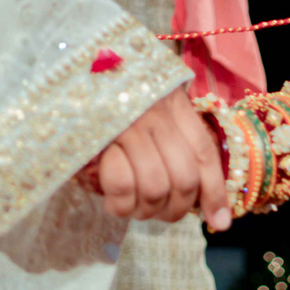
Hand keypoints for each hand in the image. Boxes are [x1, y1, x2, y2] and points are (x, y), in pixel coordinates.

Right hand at [89, 89, 230, 230]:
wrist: (70, 68)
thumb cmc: (112, 91)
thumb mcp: (151, 104)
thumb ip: (175, 138)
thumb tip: (204, 198)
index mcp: (173, 101)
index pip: (204, 153)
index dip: (215, 192)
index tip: (219, 221)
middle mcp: (155, 112)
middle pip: (184, 178)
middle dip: (176, 209)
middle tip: (162, 212)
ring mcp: (127, 124)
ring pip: (155, 188)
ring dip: (146, 209)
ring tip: (135, 206)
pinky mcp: (98, 138)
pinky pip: (122, 186)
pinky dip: (121, 204)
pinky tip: (113, 201)